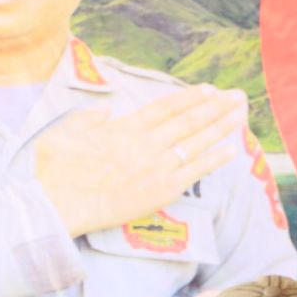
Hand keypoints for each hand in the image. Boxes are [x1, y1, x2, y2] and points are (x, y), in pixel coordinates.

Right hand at [35, 84, 246, 236]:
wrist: (59, 207)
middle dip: (216, 106)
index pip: (165, 107)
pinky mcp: (162, 190)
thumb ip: (88, 118)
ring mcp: (157, 166)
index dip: (190, 97)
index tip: (208, 89)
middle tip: (238, 96)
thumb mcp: (63, 134)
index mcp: (124, 128)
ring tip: (241, 114)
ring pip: (197, 141)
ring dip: (222, 126)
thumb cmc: (55, 173)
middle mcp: (146, 143)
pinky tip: (232, 149)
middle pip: (189, 120)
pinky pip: (196, 171)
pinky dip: (215, 159)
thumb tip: (108, 108)